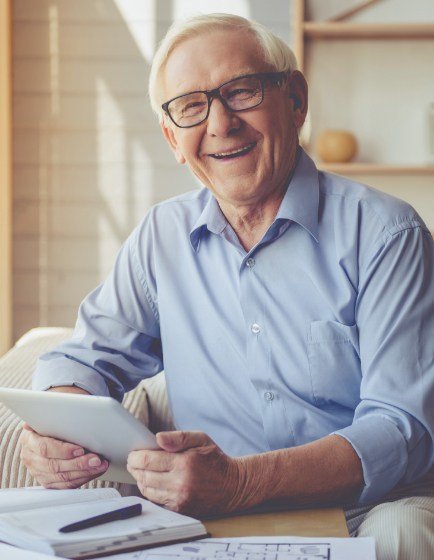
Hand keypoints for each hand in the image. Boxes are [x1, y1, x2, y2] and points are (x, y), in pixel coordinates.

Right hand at [19, 424, 108, 488]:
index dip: (63, 450)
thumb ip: (53, 415)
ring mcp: (38, 472)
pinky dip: (82, 479)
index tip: (80, 449)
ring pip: (62, 478)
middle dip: (79, 464)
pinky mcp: (48, 481)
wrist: (47, 430)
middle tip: (96, 459)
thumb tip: (59, 407)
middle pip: (55, 466)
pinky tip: (95, 471)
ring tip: (100, 465)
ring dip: (84, 472)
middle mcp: (31, 458)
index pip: (44, 448)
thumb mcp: (49, 416)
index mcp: (29, 440)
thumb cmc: (52, 421)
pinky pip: (66, 485)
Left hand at [127, 431, 244, 515]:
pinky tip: (152, 482)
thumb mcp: (201, 439)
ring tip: (140, 471)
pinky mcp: (180, 509)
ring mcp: (180, 499)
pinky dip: (150, 491)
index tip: (132, 453)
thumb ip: (178, 437)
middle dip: (135, 468)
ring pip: (148, 490)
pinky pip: (156, 500)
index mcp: (184, 463)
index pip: (148, 461)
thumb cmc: (215, 459)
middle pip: (144, 476)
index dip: (136, 456)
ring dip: (140, 480)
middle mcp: (180, 483)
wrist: (233, 486)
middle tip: (133, 461)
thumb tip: (157, 438)